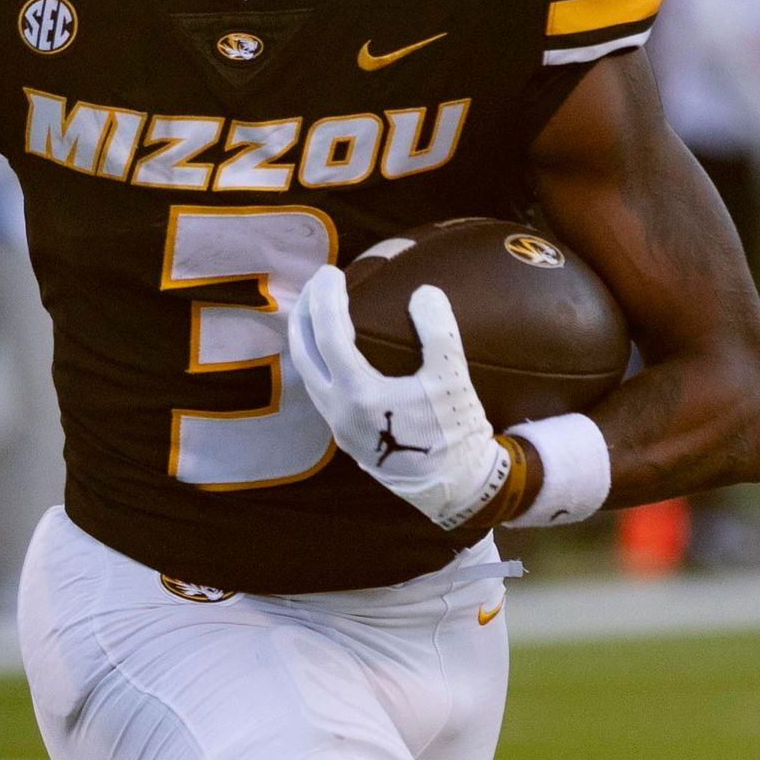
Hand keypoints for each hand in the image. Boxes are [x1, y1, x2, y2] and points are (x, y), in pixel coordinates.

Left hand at [285, 266, 509, 529]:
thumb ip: (438, 332)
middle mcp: (337, 412)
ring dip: (308, 338)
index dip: (326, 298)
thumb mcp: (453, 378)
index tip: (331, 272)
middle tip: (318, 284)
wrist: (457, 487)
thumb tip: (424, 292)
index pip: (328, 334)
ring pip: (307, 374)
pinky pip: (320, 389)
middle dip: (305, 313)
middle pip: (303, 352)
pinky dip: (320, 361)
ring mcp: (339, 427)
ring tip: (320, 310)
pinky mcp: (347, 437)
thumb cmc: (455, 433)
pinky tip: (336, 351)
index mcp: (357, 395)